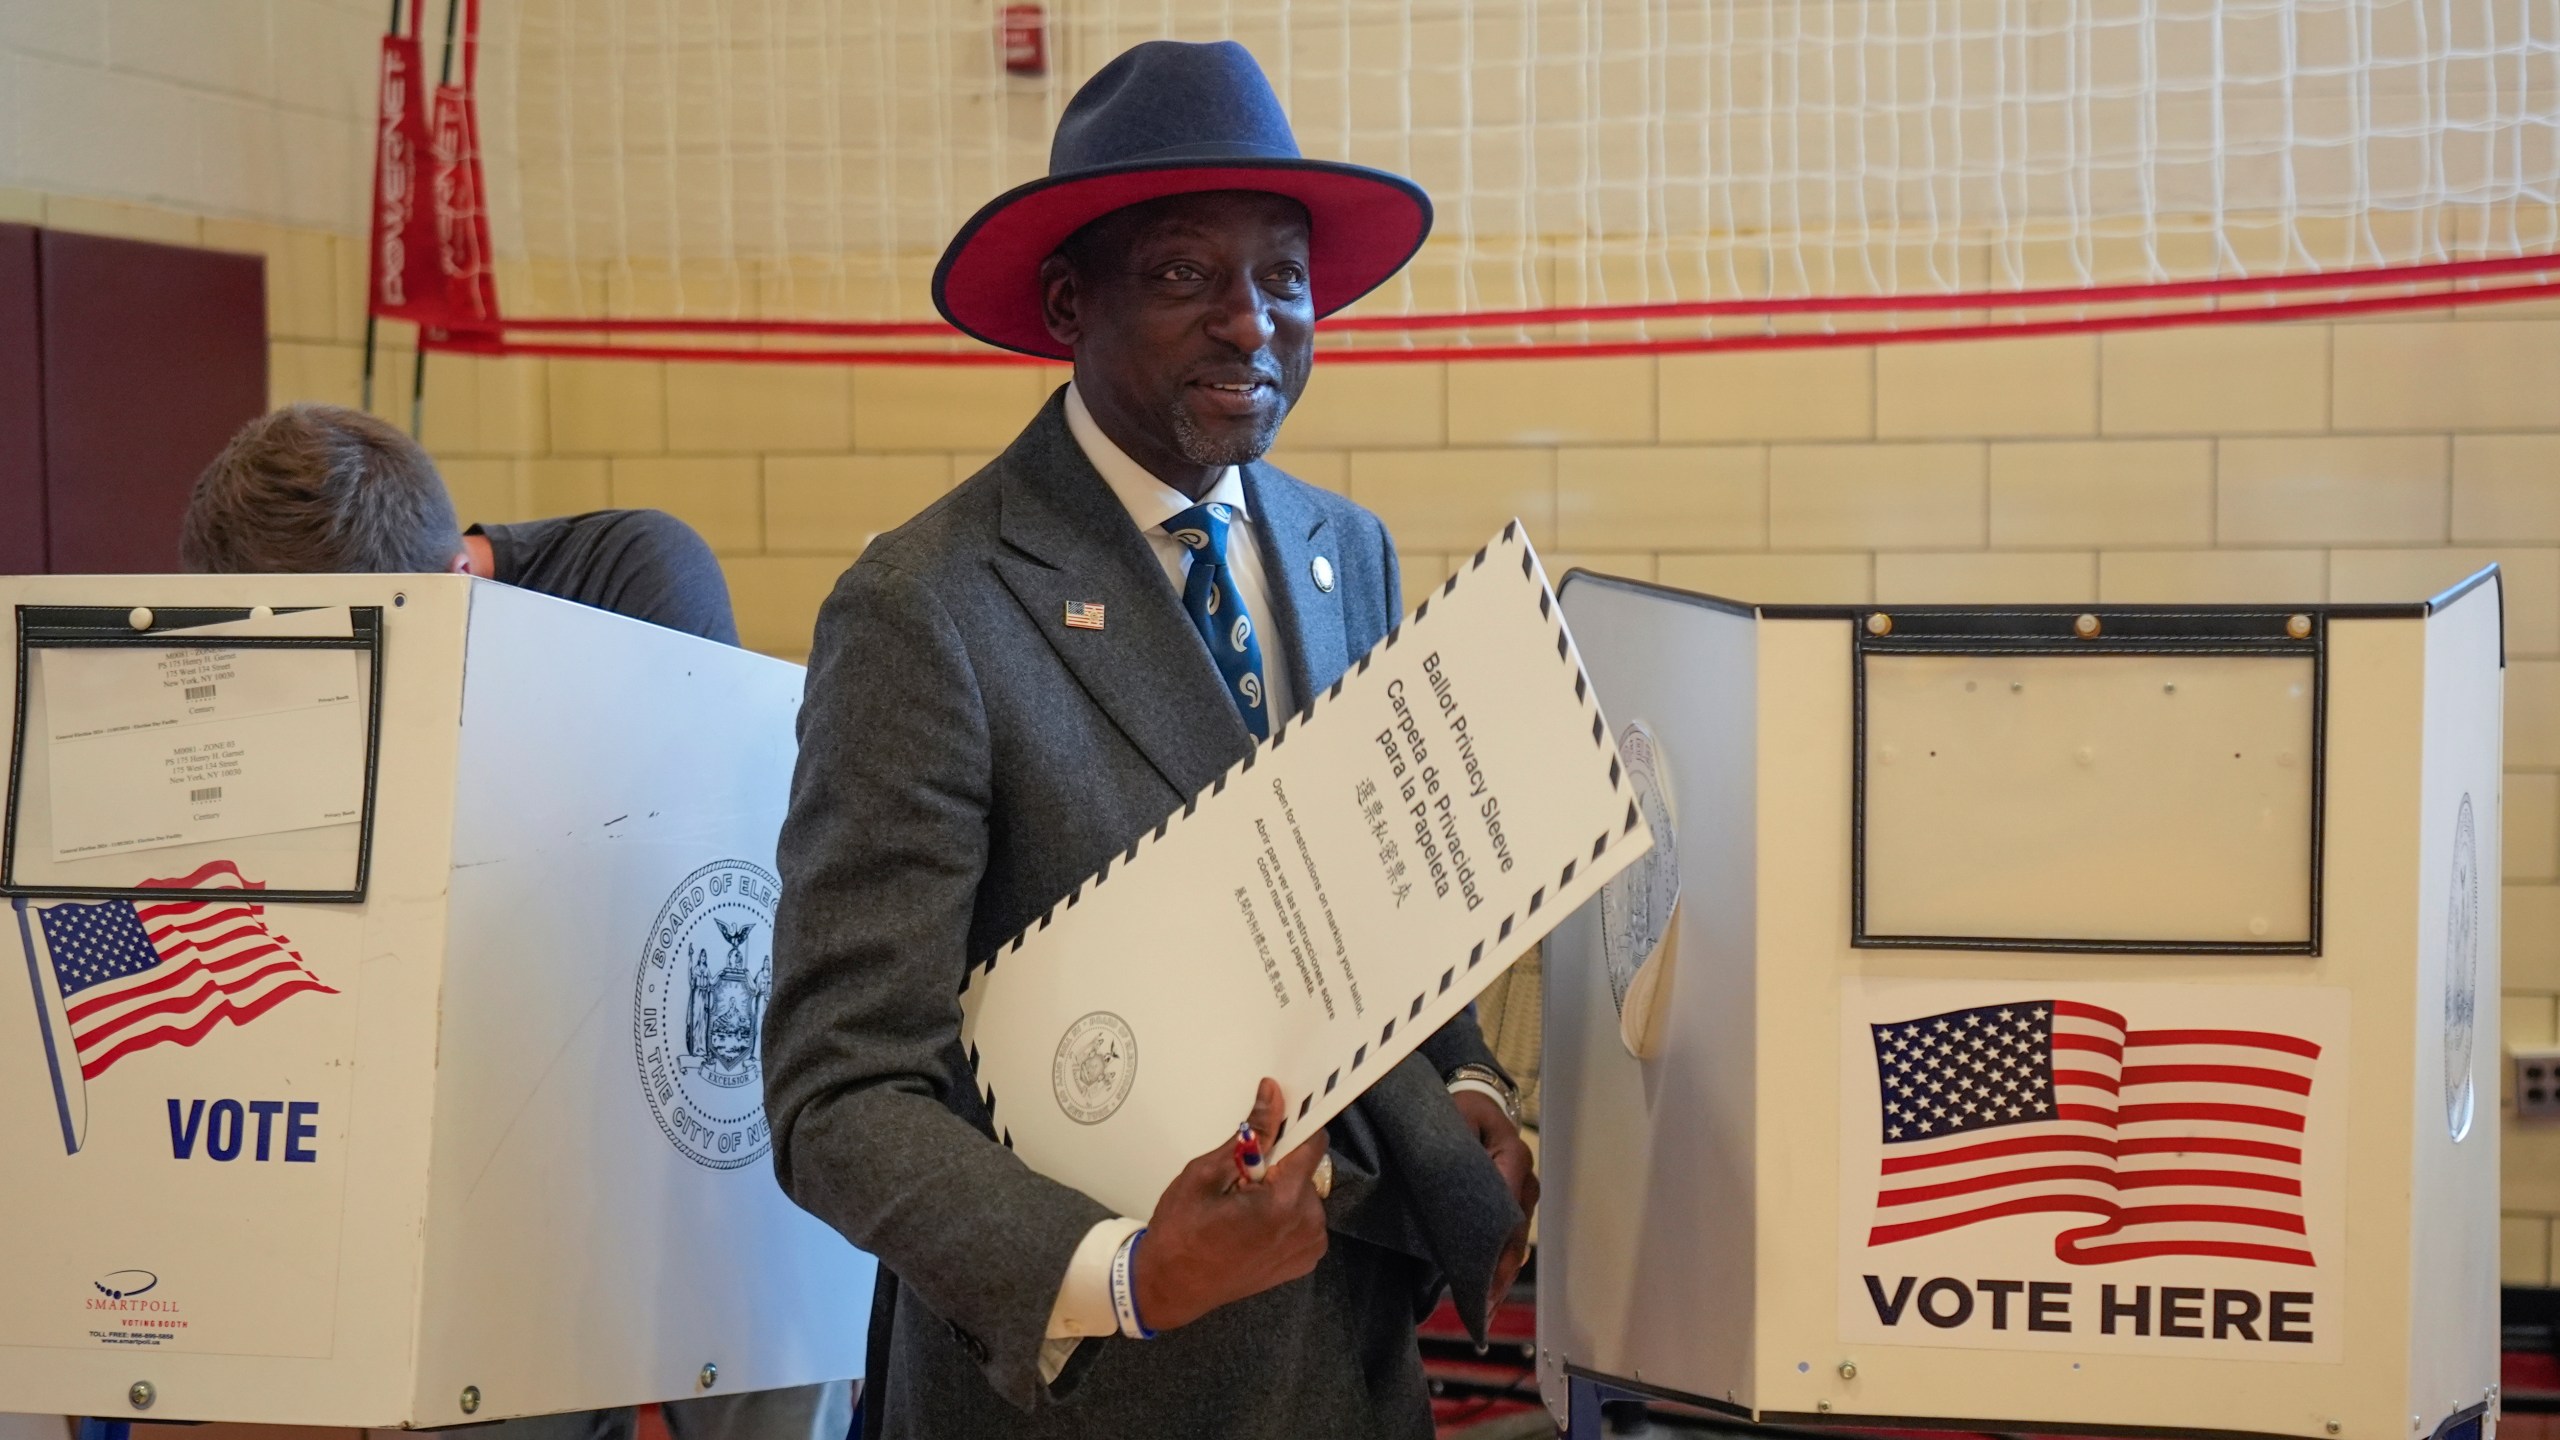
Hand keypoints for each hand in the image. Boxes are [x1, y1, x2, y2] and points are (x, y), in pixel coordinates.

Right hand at [1132, 1077, 1329, 1331]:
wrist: (1172, 1288)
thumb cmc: (1181, 1231)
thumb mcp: (1206, 1174)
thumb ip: (1250, 1134)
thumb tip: (1273, 1094)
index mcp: (1283, 1204)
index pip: (1312, 1143)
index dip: (1293, 1126)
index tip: (1275, 1122)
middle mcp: (1307, 1225)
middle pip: (1306, 1169)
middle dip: (1277, 1164)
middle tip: (1239, 1178)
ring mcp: (1310, 1246)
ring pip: (1304, 1191)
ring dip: (1281, 1188)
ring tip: (1242, 1205)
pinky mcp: (1306, 1259)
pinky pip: (1304, 1217)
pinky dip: (1284, 1212)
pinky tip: (1254, 1224)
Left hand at [1450, 1088, 1537, 1309]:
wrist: (1469, 1098)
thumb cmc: (1455, 1109)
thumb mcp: (1452, 1121)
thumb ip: (1455, 1156)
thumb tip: (1453, 1197)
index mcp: (1512, 1154)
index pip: (1505, 1208)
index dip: (1493, 1245)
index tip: (1480, 1277)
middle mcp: (1524, 1177)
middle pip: (1514, 1232)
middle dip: (1499, 1271)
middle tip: (1481, 1306)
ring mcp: (1523, 1191)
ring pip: (1515, 1240)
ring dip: (1501, 1274)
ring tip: (1484, 1309)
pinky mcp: (1514, 1203)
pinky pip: (1511, 1237)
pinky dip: (1501, 1265)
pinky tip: (1490, 1293)